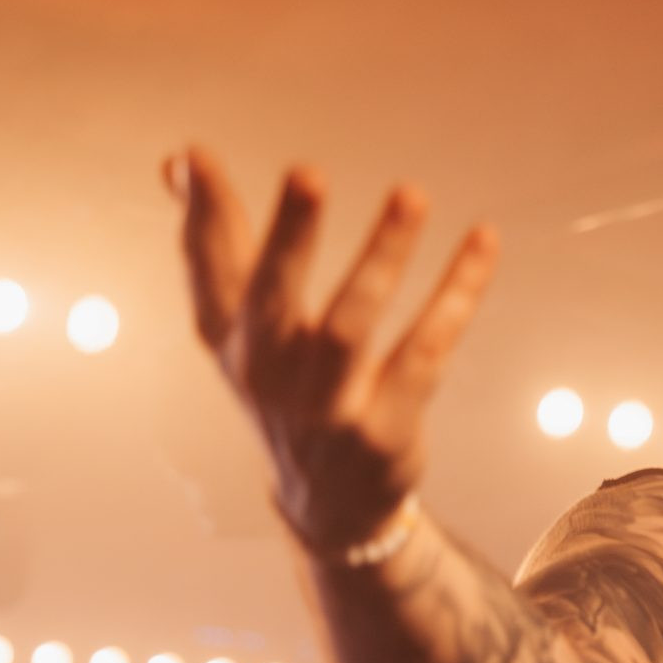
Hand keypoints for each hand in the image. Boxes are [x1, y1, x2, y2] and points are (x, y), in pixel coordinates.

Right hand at [165, 148, 498, 551]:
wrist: (329, 508)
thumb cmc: (286, 391)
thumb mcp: (242, 332)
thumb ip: (218, 246)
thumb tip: (178, 157)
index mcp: (231, 343)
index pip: (208, 273)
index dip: (202, 215)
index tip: (197, 155)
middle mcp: (270, 375)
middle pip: (274, 300)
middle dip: (289, 237)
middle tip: (307, 171)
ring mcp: (328, 407)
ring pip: (353, 324)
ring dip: (382, 256)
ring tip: (410, 193)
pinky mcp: (386, 427)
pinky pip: (428, 349)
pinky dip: (458, 293)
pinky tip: (484, 240)